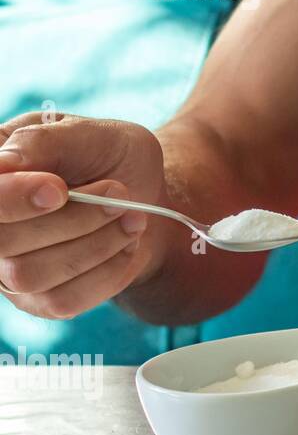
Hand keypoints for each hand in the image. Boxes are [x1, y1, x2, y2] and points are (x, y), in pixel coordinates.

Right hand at [0, 113, 164, 318]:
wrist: (147, 194)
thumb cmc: (110, 157)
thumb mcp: (89, 134)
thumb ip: (43, 143)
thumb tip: (2, 164)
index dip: (13, 198)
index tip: (58, 188)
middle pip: (4, 242)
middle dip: (71, 220)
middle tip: (119, 193)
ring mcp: (9, 268)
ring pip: (30, 275)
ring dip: (95, 244)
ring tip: (132, 215)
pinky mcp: (40, 299)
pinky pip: (63, 300)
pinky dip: (107, 270)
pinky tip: (126, 243)